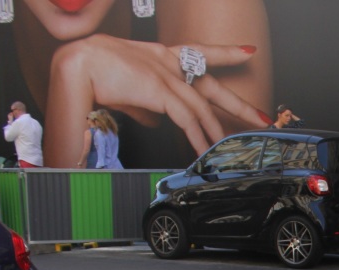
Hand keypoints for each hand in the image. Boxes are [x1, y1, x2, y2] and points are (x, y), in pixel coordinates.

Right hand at [44, 34, 267, 165]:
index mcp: (161, 56)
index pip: (201, 54)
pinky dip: (197, 137)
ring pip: (202, 107)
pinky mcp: (161, 89)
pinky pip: (187, 119)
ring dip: (216, 132)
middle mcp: (168, 62)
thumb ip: (146, 106)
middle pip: (213, 85)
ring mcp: (166, 74)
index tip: (248, 51)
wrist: (75, 64)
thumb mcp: (128, 91)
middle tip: (263, 118)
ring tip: (231, 149)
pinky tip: (204, 150)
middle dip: (239, 104)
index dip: (226, 53)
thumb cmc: (92, 73)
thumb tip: (155, 120)